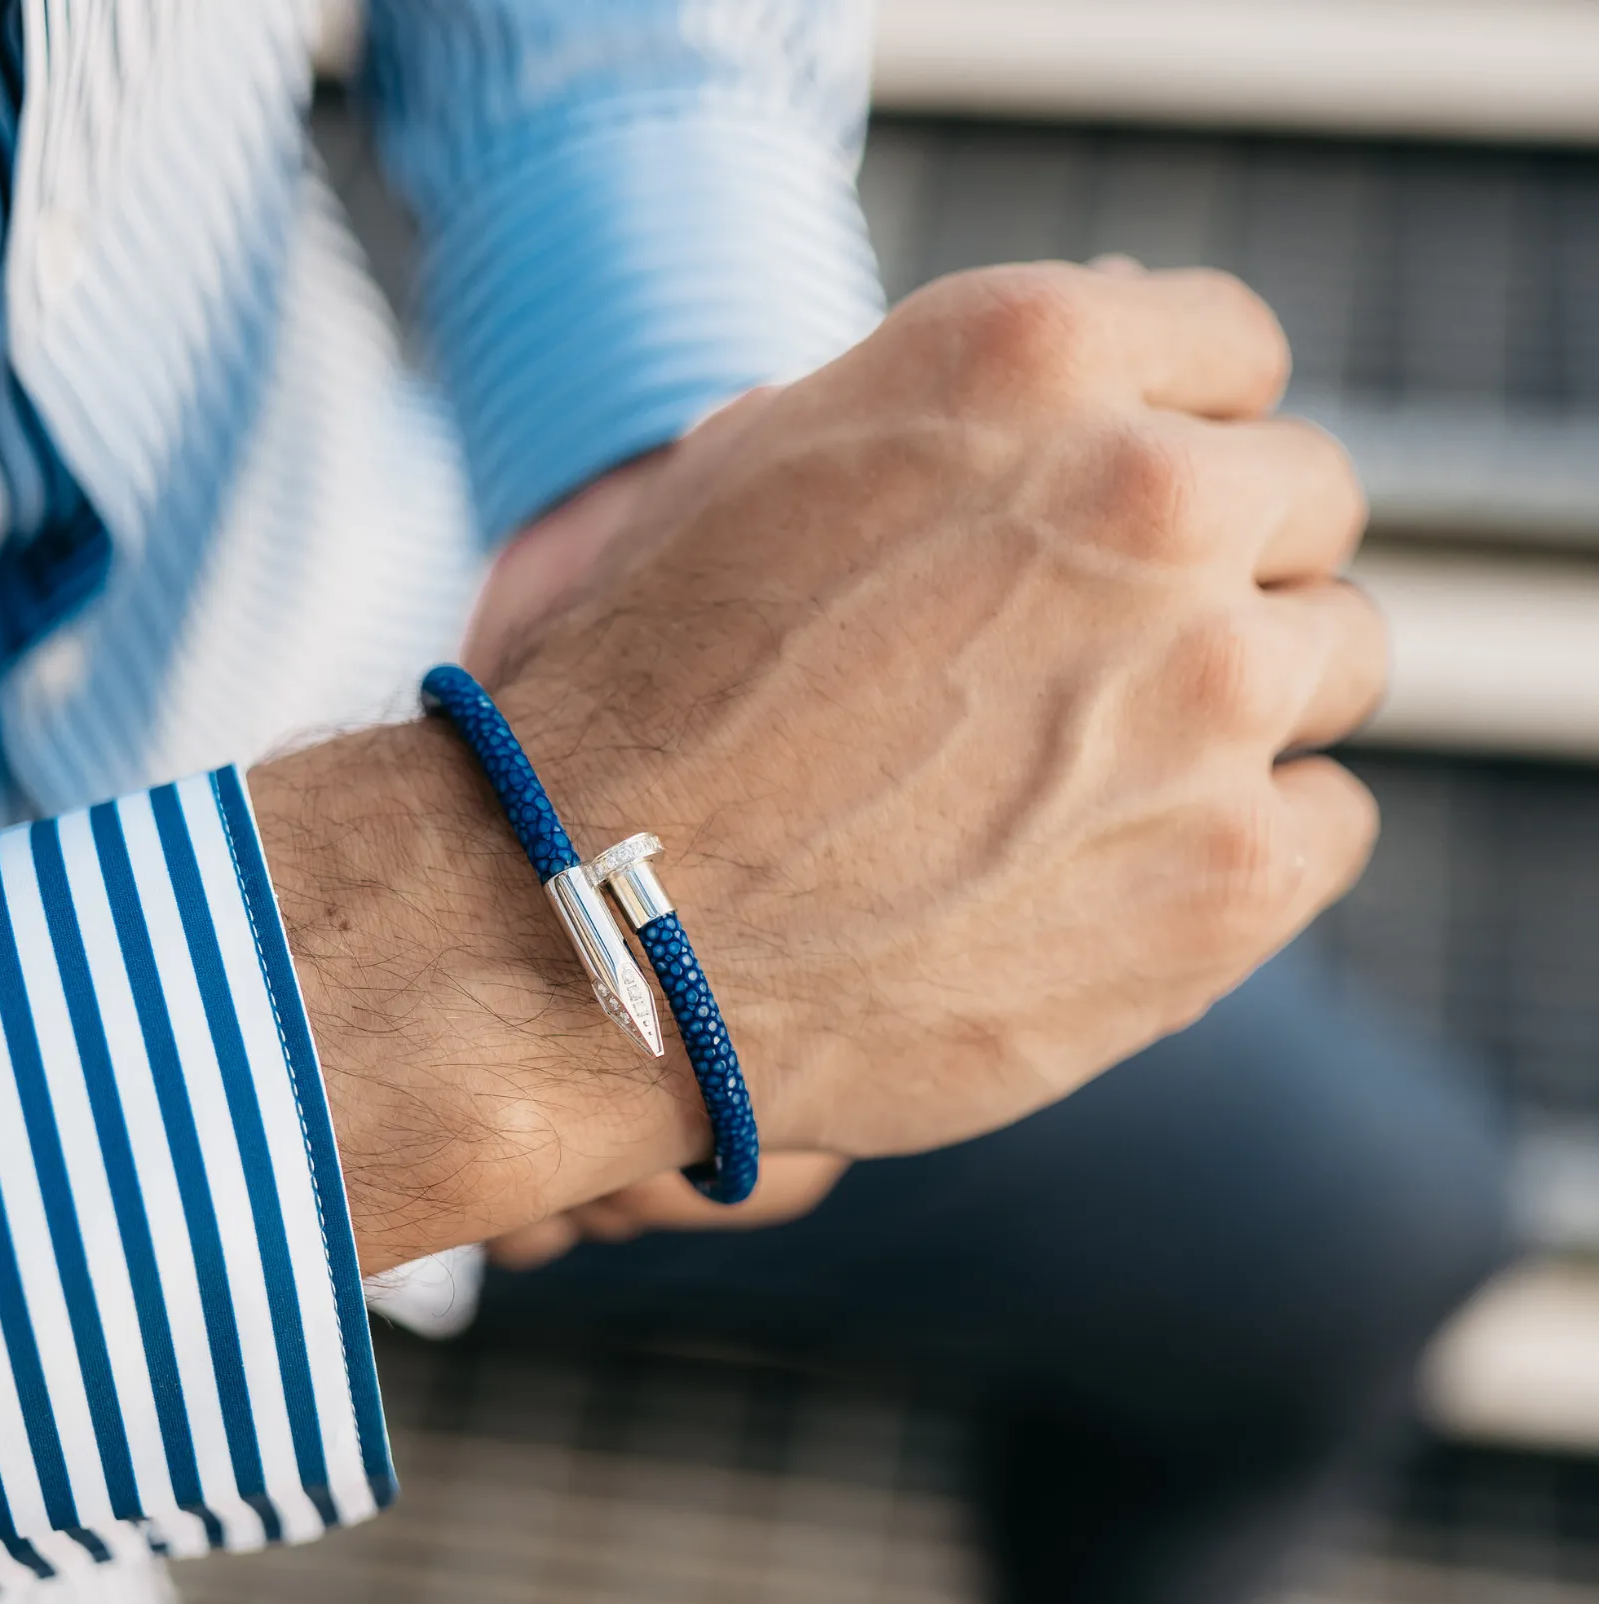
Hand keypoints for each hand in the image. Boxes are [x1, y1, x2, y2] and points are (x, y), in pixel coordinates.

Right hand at [254, 262, 1381, 1268]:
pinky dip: (1253, 842)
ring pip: (1336, 663)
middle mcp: (1151, 506)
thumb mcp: (774, 463)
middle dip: (1217, 574)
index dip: (1180, 440)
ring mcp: (1207, 696)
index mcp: (1035, 362)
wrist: (592, 925)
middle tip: (1098, 667)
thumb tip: (1129, 383)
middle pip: (1302, 505)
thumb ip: (972, 414)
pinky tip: (1118, 870)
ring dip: (1241, 707)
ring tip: (1092, 780)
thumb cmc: (652, 699)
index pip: (1236, 353)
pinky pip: (1330, 822)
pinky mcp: (1230, 876)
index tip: (1129, 521)